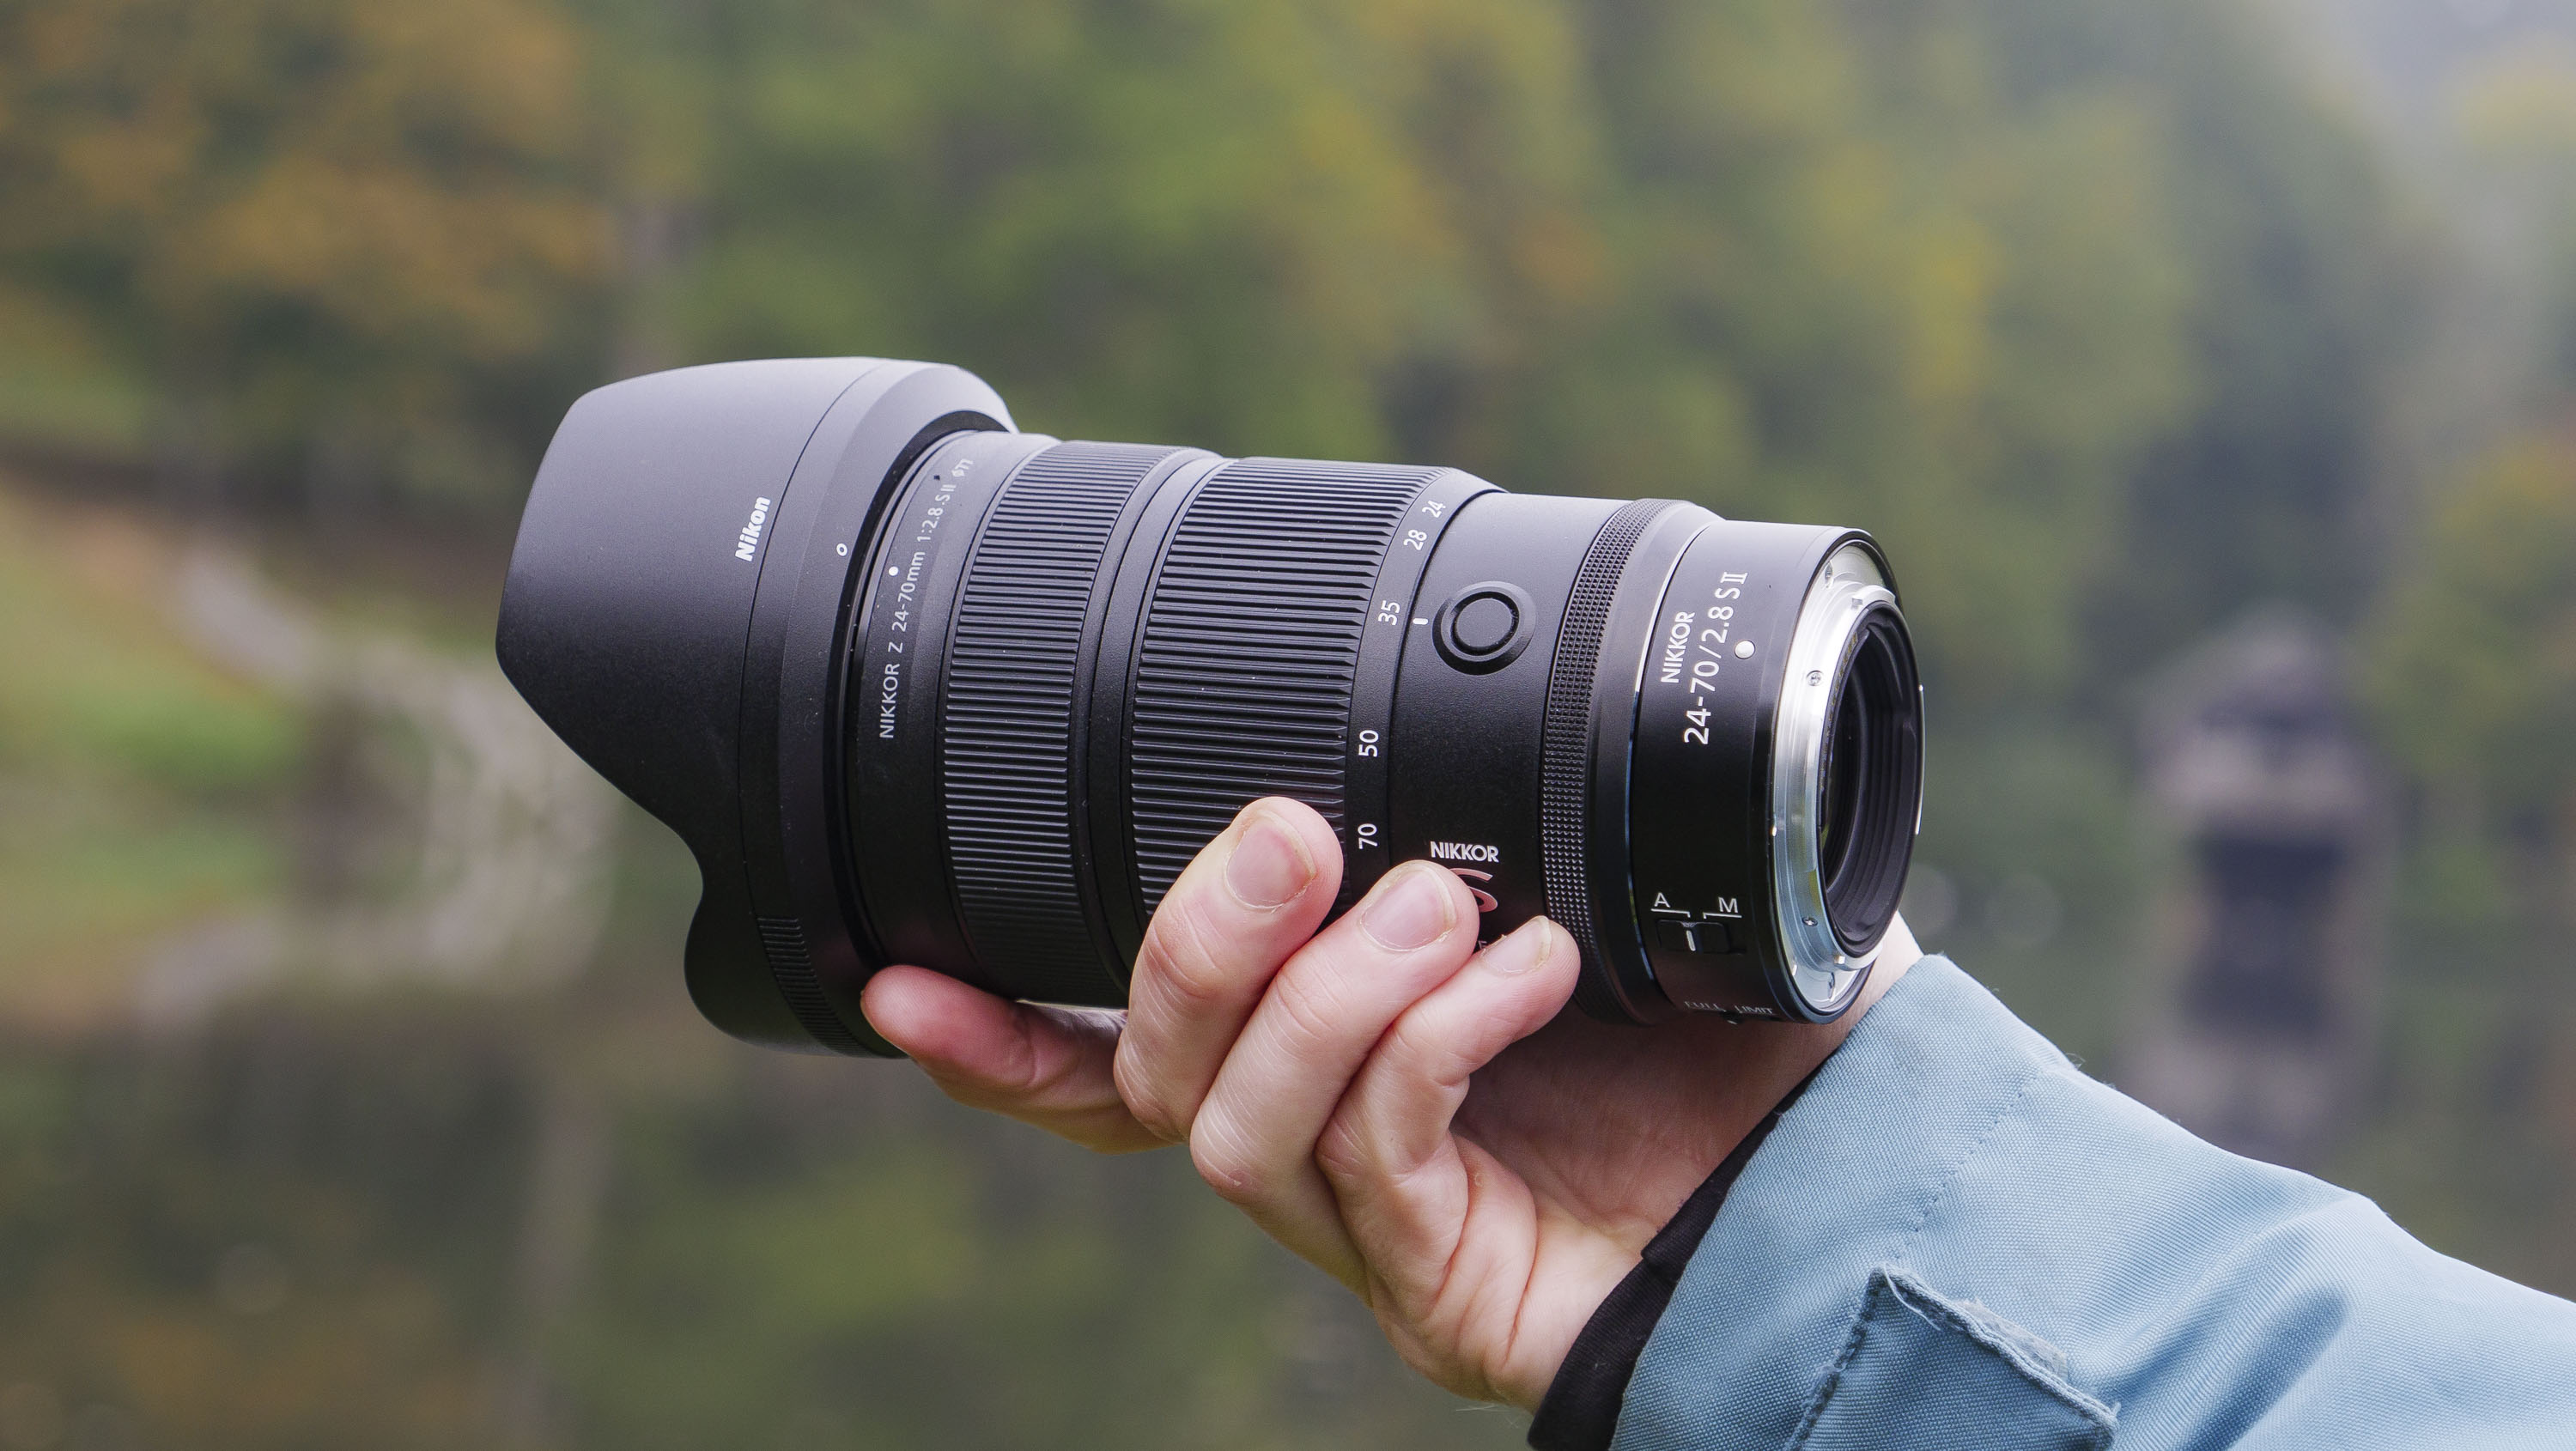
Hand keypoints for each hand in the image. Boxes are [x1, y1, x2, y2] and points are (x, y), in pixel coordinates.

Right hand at [861, 797, 1916, 1408]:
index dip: (994, 1027)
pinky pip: (1370, 1156)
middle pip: (1143, 1068)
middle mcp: (1327, 1145)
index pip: (1116, 1056)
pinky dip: (1423, 1045)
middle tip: (1297, 831)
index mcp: (1331, 1055)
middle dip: (1190, 932)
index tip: (889, 971)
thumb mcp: (1631, 874)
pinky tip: (1524, 978)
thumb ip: (1537, 793)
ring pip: (1224, 1118)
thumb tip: (1505, 650)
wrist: (1878, 1180)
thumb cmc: (1752, 1033)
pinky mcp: (1445, 1285)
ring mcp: (1377, 1225)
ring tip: (1446, 903)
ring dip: (1318, 990)